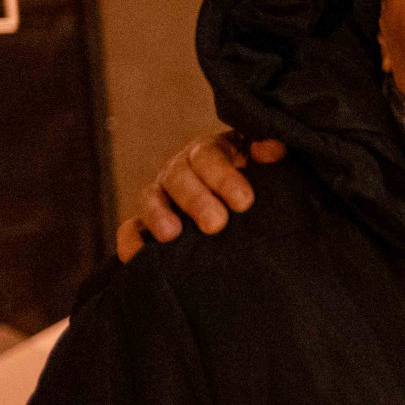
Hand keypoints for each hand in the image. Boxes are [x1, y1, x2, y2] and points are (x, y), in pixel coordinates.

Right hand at [115, 132, 285, 260]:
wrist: (239, 205)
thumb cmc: (253, 181)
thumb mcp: (262, 165)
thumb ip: (266, 156)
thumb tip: (274, 149)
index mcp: (209, 151)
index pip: (210, 156)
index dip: (224, 177)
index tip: (244, 201)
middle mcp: (180, 168)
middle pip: (179, 176)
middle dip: (196, 200)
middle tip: (216, 224)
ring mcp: (160, 194)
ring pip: (151, 198)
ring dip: (158, 215)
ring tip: (171, 235)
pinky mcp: (147, 221)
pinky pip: (131, 228)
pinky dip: (130, 240)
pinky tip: (134, 255)